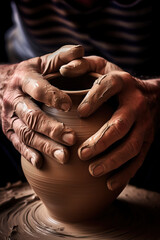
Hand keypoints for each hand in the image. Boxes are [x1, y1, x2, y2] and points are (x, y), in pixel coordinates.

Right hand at [1, 45, 83, 167]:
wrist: (0, 84)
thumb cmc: (29, 74)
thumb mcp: (42, 62)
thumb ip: (61, 57)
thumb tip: (81, 51)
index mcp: (23, 80)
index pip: (37, 88)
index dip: (52, 96)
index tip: (69, 106)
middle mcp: (14, 100)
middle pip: (32, 116)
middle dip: (52, 129)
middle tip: (72, 140)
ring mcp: (10, 117)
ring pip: (26, 134)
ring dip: (44, 146)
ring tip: (64, 157)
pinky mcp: (8, 130)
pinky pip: (17, 143)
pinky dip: (29, 153)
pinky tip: (42, 163)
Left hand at [61, 55, 159, 189]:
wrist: (154, 97)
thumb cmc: (120, 83)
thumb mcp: (103, 67)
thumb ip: (83, 65)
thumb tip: (63, 70)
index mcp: (123, 83)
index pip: (110, 86)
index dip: (95, 98)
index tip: (79, 114)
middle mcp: (136, 105)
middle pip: (120, 125)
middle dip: (101, 141)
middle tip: (81, 154)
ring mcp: (144, 125)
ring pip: (130, 146)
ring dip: (112, 161)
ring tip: (93, 171)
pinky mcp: (148, 141)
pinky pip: (138, 160)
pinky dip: (125, 173)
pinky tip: (110, 184)